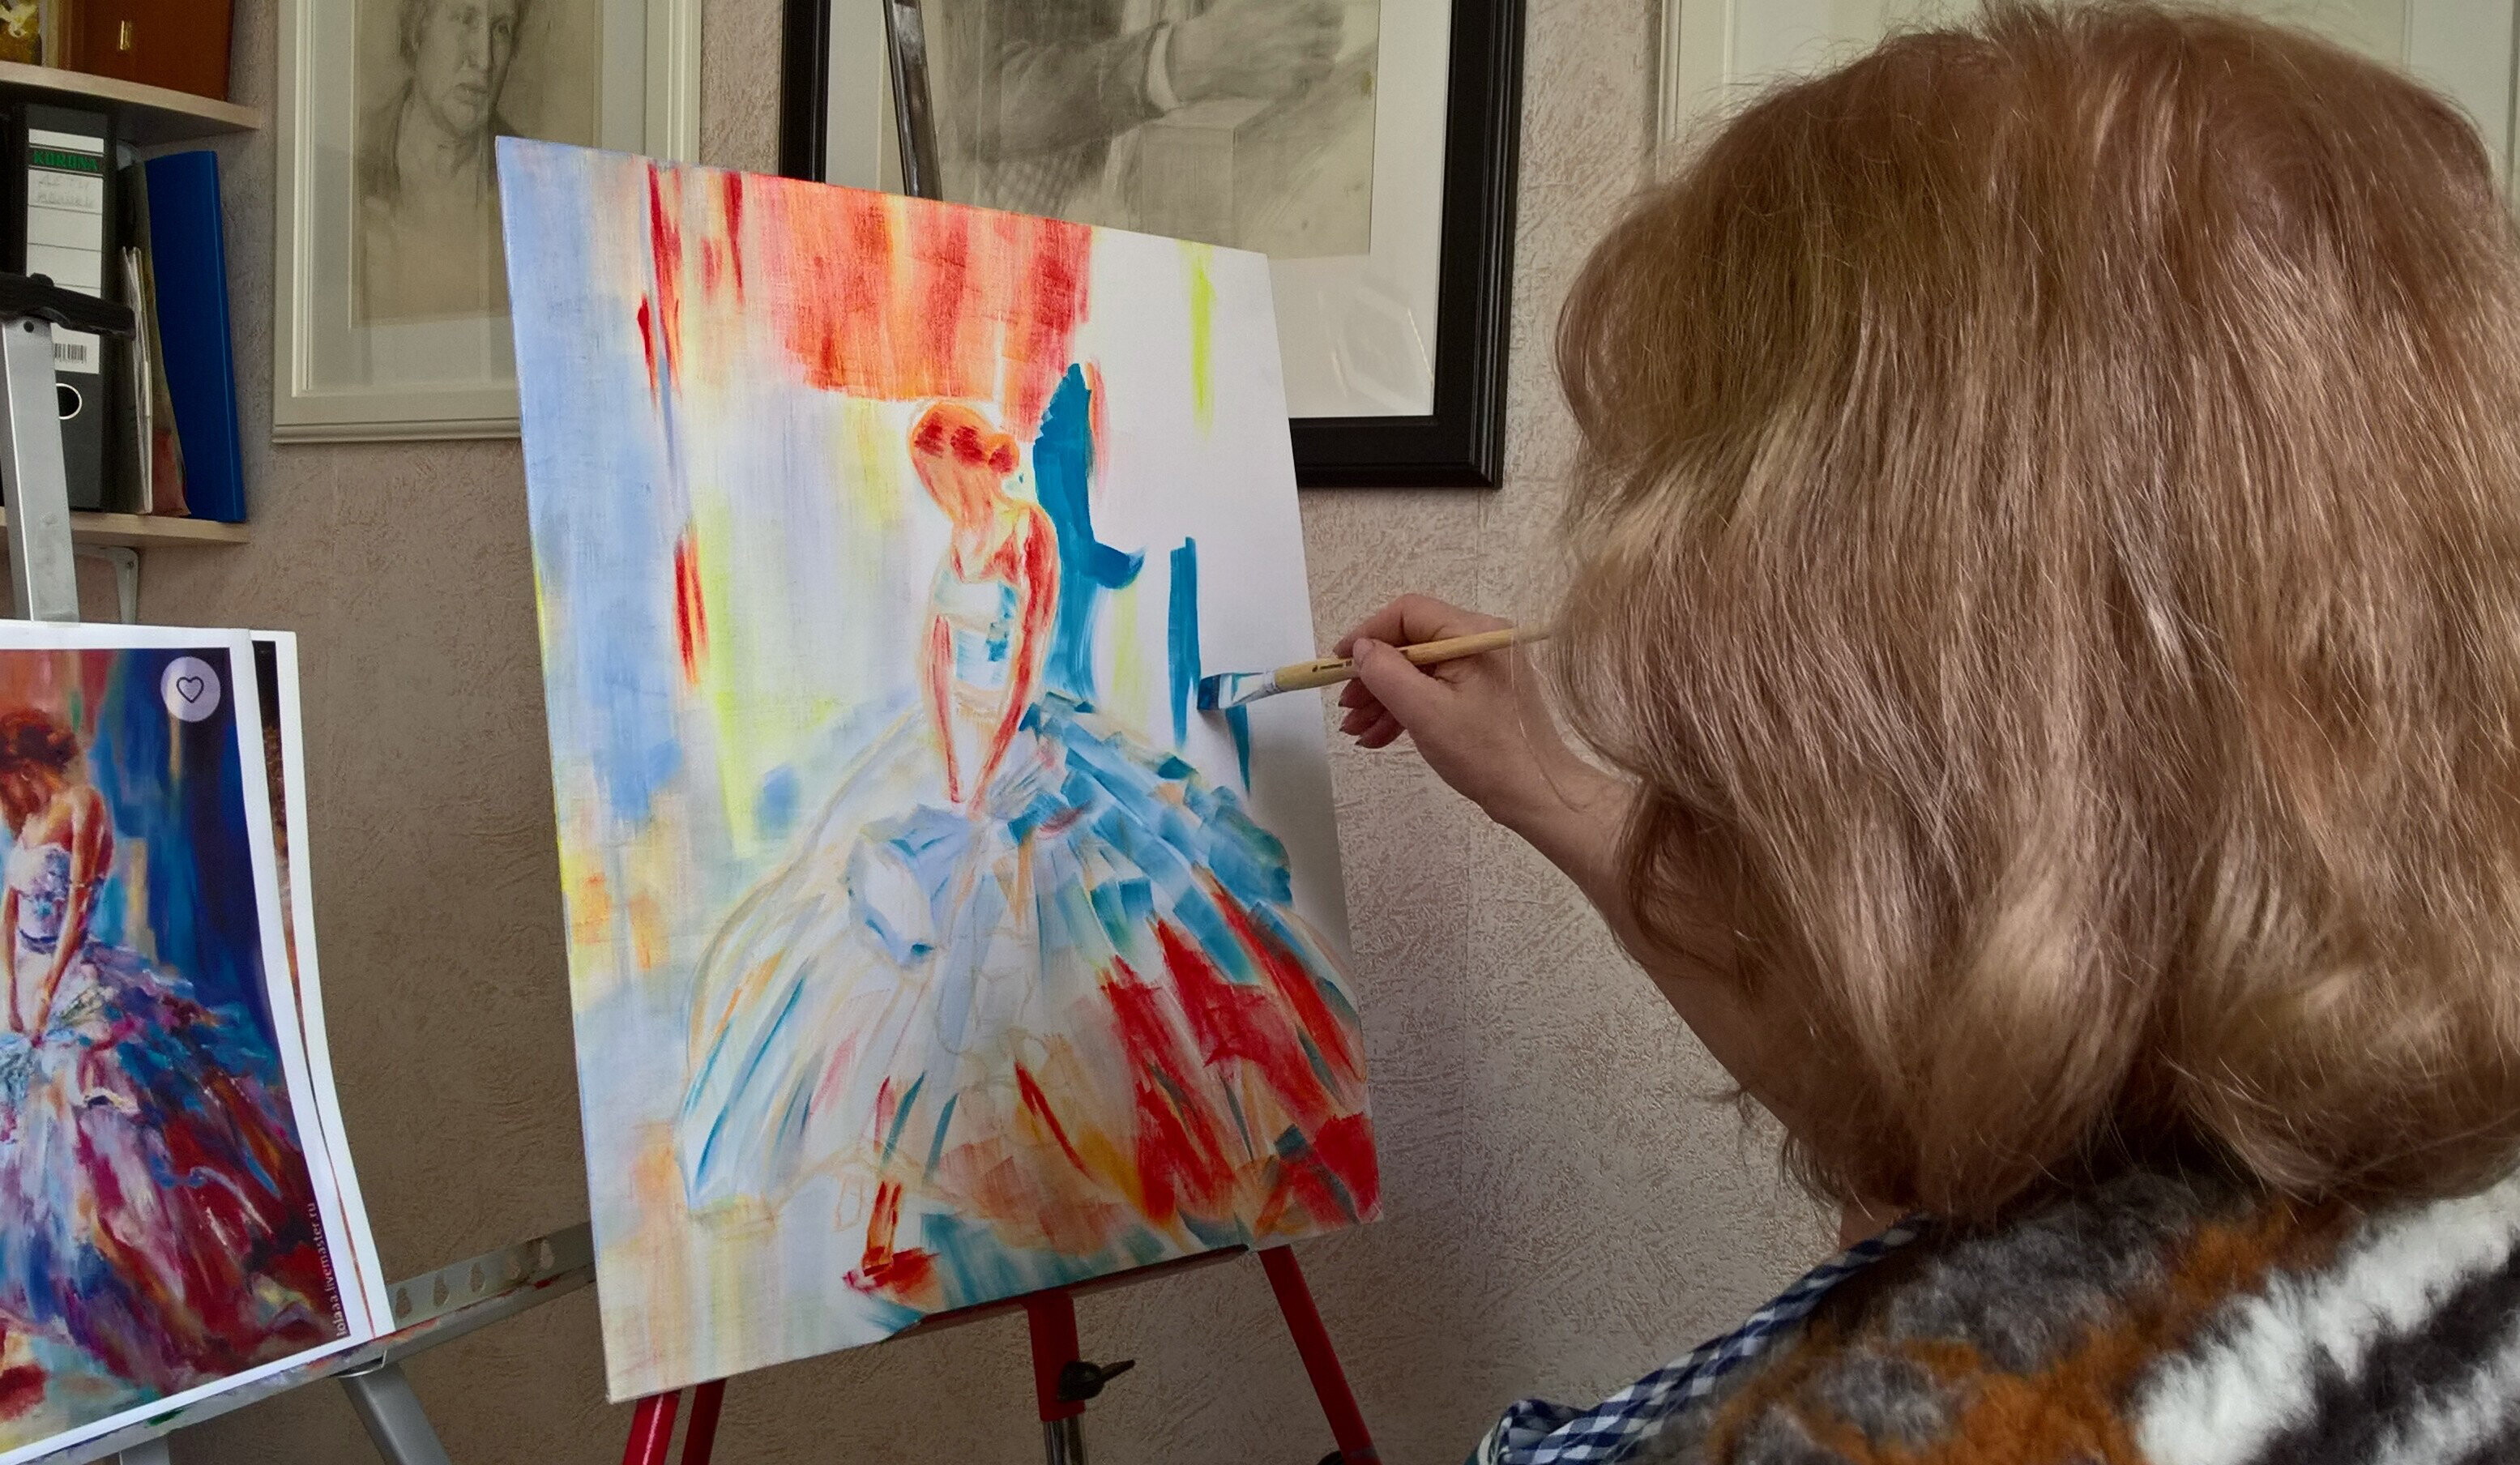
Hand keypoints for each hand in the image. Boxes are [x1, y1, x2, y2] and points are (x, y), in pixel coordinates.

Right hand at [1170, 0, 1342, 105]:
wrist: (1205, 55)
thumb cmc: (1225, 20)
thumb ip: (1281, 2)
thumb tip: (1298, 3)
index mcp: (1295, 12)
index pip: (1333, 12)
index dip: (1332, 14)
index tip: (1326, 16)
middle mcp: (1301, 38)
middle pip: (1335, 39)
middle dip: (1328, 37)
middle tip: (1318, 39)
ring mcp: (1296, 65)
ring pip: (1327, 65)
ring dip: (1320, 61)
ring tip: (1309, 60)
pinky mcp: (1286, 87)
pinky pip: (1306, 87)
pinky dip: (1302, 82)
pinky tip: (1290, 76)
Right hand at [1334, 595, 1611, 833]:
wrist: (1538, 795)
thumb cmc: (1485, 753)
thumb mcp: (1425, 711)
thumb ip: (1386, 673)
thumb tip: (1361, 648)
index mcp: (1474, 634)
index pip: (1408, 613)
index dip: (1367, 633)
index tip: (1338, 663)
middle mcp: (1482, 641)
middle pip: (1411, 643)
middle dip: (1373, 675)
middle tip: (1345, 708)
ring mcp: (1483, 669)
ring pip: (1419, 671)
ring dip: (1384, 698)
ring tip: (1355, 731)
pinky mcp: (1482, 694)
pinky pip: (1435, 690)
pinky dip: (1406, 710)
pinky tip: (1378, 737)